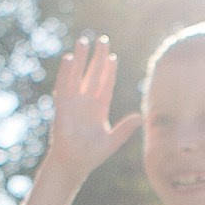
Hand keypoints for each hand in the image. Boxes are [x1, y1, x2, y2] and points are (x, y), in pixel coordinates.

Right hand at [42, 37, 143, 179]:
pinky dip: (66, 72)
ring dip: (81, 58)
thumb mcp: (112, 141)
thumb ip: (124, 129)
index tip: (112, 56)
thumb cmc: (91, 155)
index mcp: (99, 108)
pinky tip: (70, 58)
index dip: (109, 70)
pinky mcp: (63, 106)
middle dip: (97, 57)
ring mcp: (74, 102)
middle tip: (102, 39)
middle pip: (93, 74)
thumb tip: (140, 117)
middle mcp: (86, 102)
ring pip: (78, 75)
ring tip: (84, 41)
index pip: (106, 84)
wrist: (73, 164)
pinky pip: (65, 85)